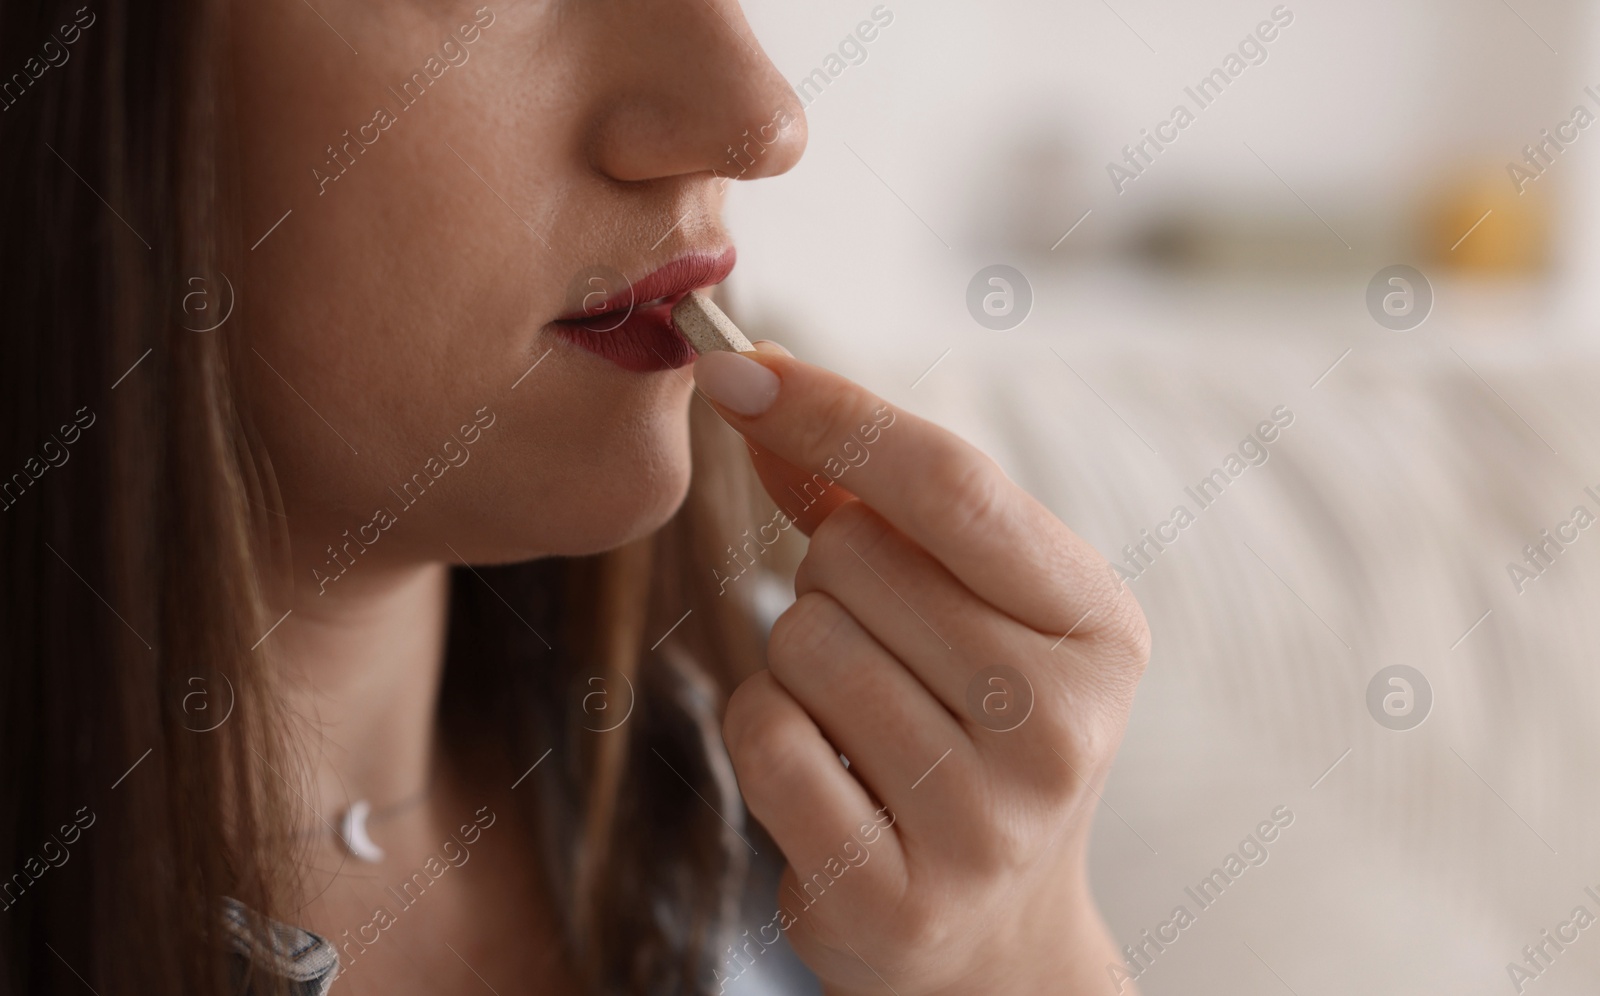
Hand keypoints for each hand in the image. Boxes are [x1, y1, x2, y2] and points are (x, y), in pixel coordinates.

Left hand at [694, 343, 1150, 995]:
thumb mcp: (962, 606)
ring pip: (799, 644)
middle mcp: (1062, 723)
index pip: (951, 484)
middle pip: (854, 560)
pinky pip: (763, 737)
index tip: (737, 365)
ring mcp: (985, 821)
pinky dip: (763, 732)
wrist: (994, 936)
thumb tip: (758, 382)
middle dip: (829, 584)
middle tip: (881, 649)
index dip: (834, 413)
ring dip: (795, 664)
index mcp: (1099, 623)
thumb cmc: (969, 731)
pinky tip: (825, 774)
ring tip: (860, 718)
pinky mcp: (894, 898)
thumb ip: (867, 496)